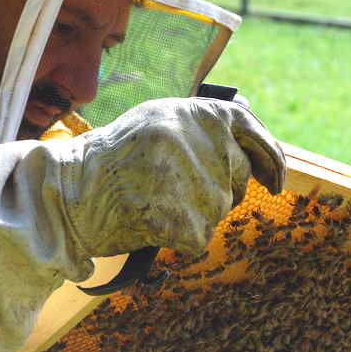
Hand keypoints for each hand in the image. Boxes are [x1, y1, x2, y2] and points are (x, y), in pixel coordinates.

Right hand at [52, 97, 285, 257]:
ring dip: (194, 211)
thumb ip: (203, 123)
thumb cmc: (115, 154)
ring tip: (153, 198)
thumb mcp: (159, 118)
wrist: (74, 189)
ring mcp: (204, 187)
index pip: (257, 136)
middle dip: (220, 188)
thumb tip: (251, 132)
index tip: (275, 181)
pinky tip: (150, 220)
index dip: (271, 161)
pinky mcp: (192, 225)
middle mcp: (209, 145)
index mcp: (203, 114)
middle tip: (176, 187)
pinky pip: (199, 237)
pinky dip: (178, 236)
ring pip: (218, 210)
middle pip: (238, 179)